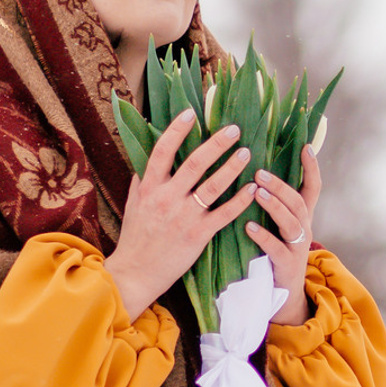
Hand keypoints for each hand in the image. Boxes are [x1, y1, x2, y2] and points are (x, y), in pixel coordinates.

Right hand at [103, 112, 255, 321]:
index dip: (176, 130)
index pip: (162, 151)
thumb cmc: (135, 238)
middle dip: (216, 144)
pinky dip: (240, 200)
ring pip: (213, 186)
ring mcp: (184, 216)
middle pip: (195, 163)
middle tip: (234, 129)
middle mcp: (167, 198)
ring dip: (232, 167)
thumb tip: (144, 163)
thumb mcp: (132, 205)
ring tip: (247, 152)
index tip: (191, 113)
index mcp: (149, 187)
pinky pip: (224, 214)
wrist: (136, 272)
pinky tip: (253, 188)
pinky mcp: (198, 234)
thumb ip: (140, 182)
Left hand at [247, 146, 321, 327]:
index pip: (313, 188)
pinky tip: (249, 226)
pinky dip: (263, 236)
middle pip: (299, 202)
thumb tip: (256, 174)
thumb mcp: (278, 227)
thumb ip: (273, 204)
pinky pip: (276, 248)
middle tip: (260, 172)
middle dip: (281, 186)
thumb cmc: (275, 253)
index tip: (305, 146)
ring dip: (275, 206)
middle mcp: (304, 229)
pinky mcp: (287, 266)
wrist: (283, 295)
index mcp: (303, 217)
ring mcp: (297, 248)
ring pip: (292, 223)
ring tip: (257, 193)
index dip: (312, 167)